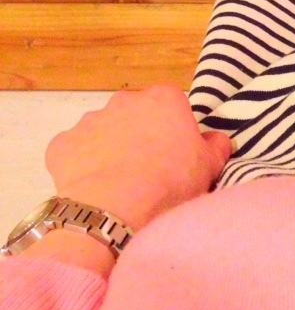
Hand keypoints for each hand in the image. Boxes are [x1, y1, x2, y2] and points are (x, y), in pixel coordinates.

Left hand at [44, 82, 233, 233]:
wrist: (115, 210)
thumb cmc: (170, 182)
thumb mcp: (208, 166)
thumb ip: (216, 146)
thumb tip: (217, 139)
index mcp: (163, 99)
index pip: (171, 102)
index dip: (173, 126)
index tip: (176, 150)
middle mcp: (124, 101)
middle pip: (135, 113)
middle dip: (139, 133)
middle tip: (149, 167)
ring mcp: (90, 120)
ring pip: (103, 131)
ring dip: (110, 148)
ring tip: (120, 183)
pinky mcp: (62, 144)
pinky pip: (74, 151)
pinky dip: (82, 165)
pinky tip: (94, 187)